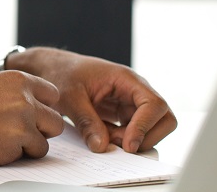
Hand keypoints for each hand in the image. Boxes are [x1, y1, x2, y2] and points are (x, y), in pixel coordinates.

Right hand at [0, 71, 64, 166]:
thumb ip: (8, 92)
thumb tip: (27, 104)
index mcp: (16, 79)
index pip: (52, 94)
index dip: (43, 107)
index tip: (34, 114)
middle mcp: (24, 99)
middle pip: (55, 122)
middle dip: (40, 130)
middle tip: (19, 133)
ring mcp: (21, 123)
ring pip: (44, 143)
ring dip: (27, 146)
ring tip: (1, 141)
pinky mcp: (14, 146)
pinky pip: (27, 157)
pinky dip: (13, 157)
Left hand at [8, 47, 176, 153]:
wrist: (52, 69)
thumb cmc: (62, 74)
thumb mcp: (69, 96)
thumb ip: (85, 121)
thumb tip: (101, 146)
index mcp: (126, 79)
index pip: (154, 105)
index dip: (146, 127)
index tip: (128, 145)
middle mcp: (135, 90)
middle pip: (164, 118)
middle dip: (146, 136)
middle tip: (117, 142)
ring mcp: (131, 102)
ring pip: (152, 128)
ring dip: (134, 140)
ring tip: (106, 137)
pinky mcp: (124, 114)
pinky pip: (136, 132)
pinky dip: (125, 140)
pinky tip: (104, 137)